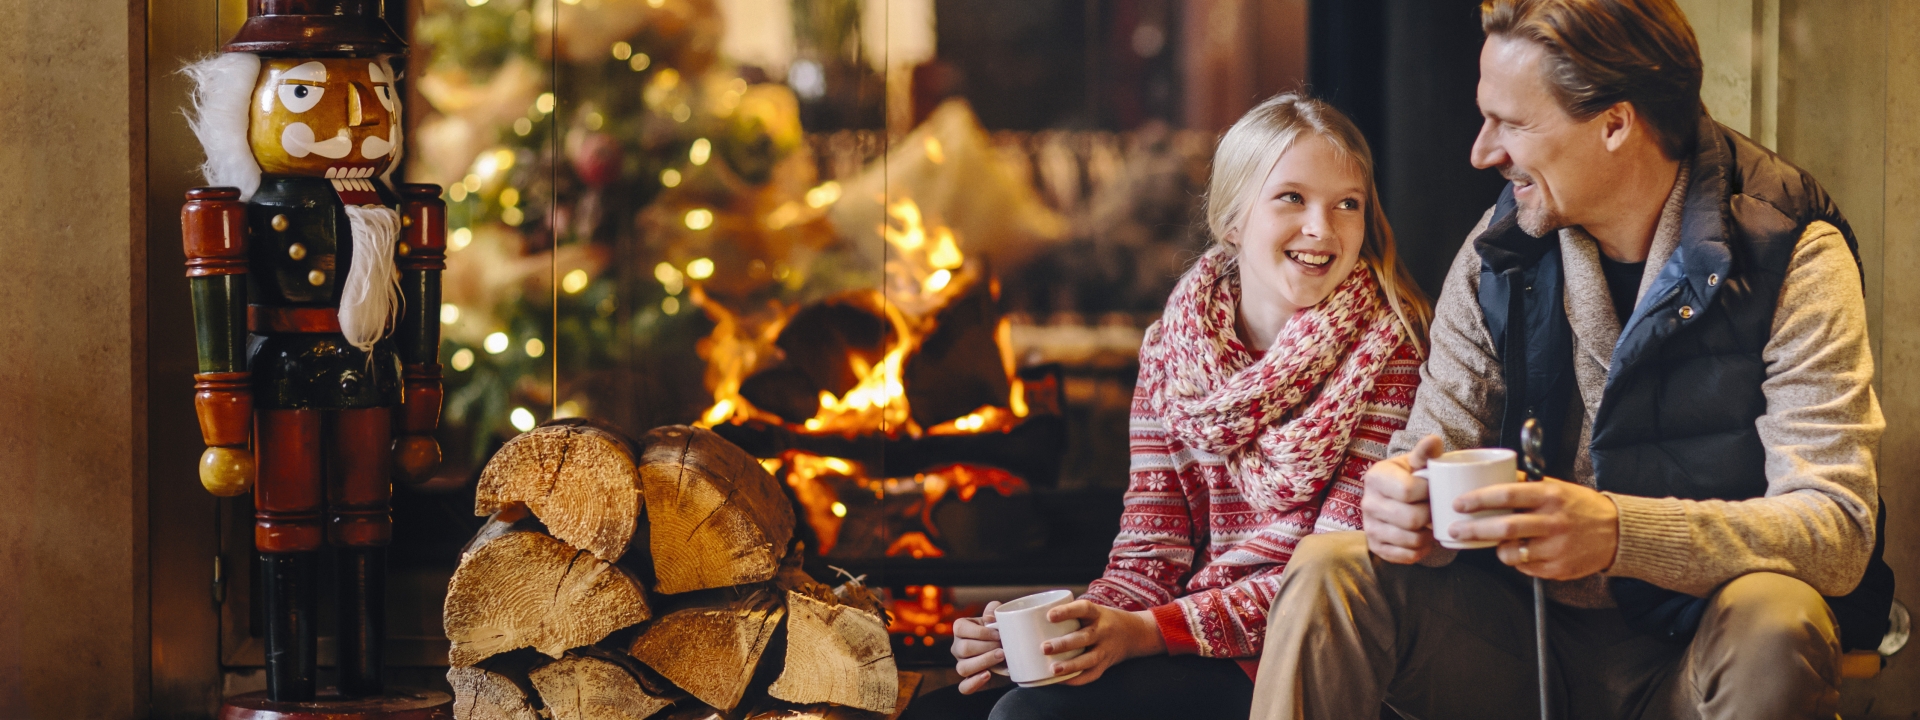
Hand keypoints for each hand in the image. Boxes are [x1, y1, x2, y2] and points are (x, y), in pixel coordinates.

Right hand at [951, 601, 1003, 693]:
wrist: (1011, 655)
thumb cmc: (1000, 634)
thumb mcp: (998, 619)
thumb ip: (994, 610)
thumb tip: (990, 616)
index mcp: (961, 629)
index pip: (961, 628)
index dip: (980, 632)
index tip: (998, 635)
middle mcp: (958, 648)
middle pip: (963, 649)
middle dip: (986, 647)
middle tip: (1002, 647)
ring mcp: (962, 665)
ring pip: (963, 668)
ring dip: (983, 662)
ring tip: (1000, 657)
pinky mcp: (970, 681)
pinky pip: (964, 687)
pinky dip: (975, 683)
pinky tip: (988, 675)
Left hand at [1042, 601, 1166, 685]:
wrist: (1134, 633)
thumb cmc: (1102, 620)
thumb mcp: (1092, 610)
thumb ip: (1070, 615)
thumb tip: (1032, 620)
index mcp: (1098, 614)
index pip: (1083, 609)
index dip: (1066, 612)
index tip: (1049, 616)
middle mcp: (1104, 631)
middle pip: (1084, 637)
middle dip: (1064, 644)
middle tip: (1044, 648)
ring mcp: (1106, 649)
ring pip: (1089, 659)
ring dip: (1070, 665)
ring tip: (1053, 670)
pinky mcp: (1106, 664)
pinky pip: (1092, 674)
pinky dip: (1076, 679)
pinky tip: (1060, 681)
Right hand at [1361, 435, 1443, 563]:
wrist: (1393, 496)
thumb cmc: (1409, 477)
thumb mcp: (1416, 462)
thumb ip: (1426, 452)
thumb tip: (1434, 440)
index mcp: (1376, 477)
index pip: (1408, 491)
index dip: (1428, 493)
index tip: (1433, 489)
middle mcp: (1367, 502)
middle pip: (1410, 519)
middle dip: (1431, 516)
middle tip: (1436, 510)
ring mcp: (1369, 526)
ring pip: (1410, 540)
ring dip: (1428, 535)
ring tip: (1431, 524)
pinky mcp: (1375, 546)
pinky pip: (1404, 556)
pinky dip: (1420, 550)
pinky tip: (1423, 538)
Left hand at [1449, 478, 1619, 579]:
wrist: (1617, 533)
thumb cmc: (1580, 507)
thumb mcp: (1557, 487)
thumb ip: (1526, 484)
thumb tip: (1492, 474)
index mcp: (1549, 495)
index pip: (1507, 495)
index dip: (1478, 499)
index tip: (1458, 503)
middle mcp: (1553, 521)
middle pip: (1504, 527)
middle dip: (1473, 529)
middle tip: (1455, 529)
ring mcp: (1556, 547)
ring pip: (1511, 552)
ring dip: (1497, 549)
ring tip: (1497, 543)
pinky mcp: (1558, 568)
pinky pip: (1525, 567)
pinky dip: (1517, 560)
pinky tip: (1524, 552)